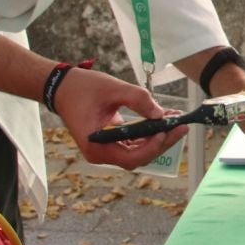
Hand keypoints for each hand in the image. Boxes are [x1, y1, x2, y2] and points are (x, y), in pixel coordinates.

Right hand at [53, 68, 183, 170]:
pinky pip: (132, 144)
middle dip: (161, 142)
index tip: (167, 131)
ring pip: (137, 152)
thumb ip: (138, 99)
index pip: (131, 157)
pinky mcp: (109, 142)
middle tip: (182, 126)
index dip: (152, 147)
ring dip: (157, 139)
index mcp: (97, 146)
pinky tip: (162, 121)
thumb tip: (161, 114)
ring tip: (176, 122)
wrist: (62, 87)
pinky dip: (147, 134)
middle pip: (138, 157)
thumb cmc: (83, 88)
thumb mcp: (113, 89)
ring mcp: (105, 149)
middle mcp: (100, 153)